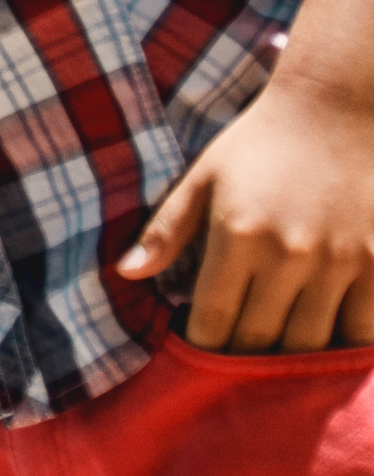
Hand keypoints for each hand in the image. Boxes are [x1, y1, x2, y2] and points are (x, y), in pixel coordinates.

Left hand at [119, 72, 373, 350]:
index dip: (201, 347)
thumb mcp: (203, 177)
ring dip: (288, 358)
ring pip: (310, 344)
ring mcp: (339, 263)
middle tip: (228, 366)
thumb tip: (126, 273)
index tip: (193, 354)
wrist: (336, 110)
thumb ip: (167, 230)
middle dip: (240, 359)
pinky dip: (340, 345)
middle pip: (260, 340)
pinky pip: (361, 331)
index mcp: (237, 235)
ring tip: (270, 358)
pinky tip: (320, 342)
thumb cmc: (259, 143)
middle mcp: (288, 255)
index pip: (213, 319)